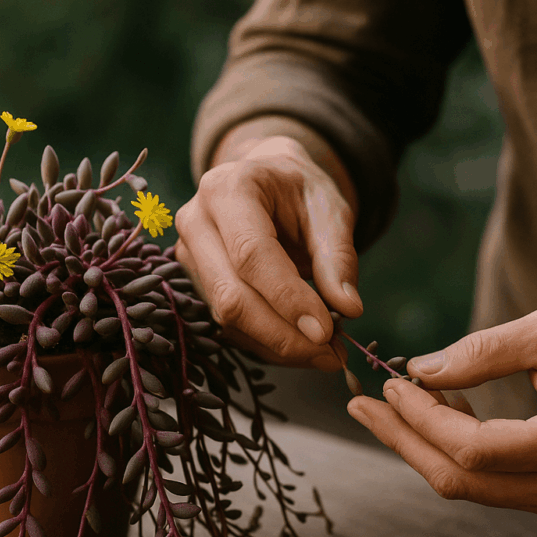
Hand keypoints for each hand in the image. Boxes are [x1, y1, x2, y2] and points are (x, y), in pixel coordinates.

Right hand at [174, 134, 362, 370]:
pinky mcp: (196, 284)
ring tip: (326, 352)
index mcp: (228, 190)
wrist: (267, 182)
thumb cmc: (299, 191)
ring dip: (278, 345)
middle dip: (283, 334)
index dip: (287, 299)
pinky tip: (303, 346)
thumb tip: (348, 309)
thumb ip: (339, 258)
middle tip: (333, 354)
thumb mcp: (330, 210)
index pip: (251, 254)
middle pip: (231, 295)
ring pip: (227, 319)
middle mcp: (196, 222)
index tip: (325, 331)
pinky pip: (229, 328)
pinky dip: (268, 344)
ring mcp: (188, 257)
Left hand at [346, 307, 536, 515]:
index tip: (391, 382)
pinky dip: (448, 449)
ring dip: (420, 445)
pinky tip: (431, 410)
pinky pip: (483, 481)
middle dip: (402, 440)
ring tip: (387, 402)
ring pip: (466, 486)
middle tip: (360, 404)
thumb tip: (419, 370)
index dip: (423, 419)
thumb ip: (482, 352)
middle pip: (460, 480)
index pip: (475, 448)